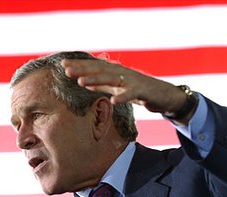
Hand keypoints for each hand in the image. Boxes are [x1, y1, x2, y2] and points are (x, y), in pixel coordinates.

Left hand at [61, 58, 188, 118]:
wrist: (164, 95)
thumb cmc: (138, 91)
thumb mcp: (116, 87)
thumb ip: (101, 85)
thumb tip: (83, 82)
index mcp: (114, 73)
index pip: (94, 67)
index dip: (79, 65)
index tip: (63, 64)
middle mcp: (122, 73)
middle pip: (100, 70)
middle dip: (83, 69)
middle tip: (67, 70)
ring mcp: (132, 81)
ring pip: (112, 79)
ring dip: (97, 80)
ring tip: (81, 82)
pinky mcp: (143, 91)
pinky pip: (132, 94)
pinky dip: (123, 97)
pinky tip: (114, 101)